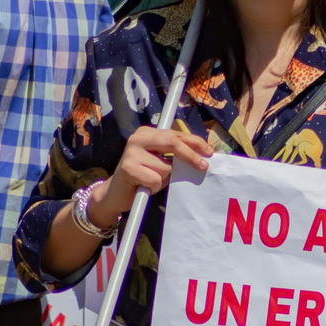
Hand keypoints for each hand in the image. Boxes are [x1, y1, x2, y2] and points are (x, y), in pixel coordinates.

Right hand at [86, 127, 211, 227]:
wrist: (115, 193)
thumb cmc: (142, 177)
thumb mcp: (160, 162)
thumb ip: (175, 155)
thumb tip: (202, 155)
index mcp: (148, 132)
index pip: (176, 134)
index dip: (195, 143)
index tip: (209, 152)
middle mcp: (138, 137)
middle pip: (173, 143)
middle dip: (191, 156)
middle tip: (203, 166)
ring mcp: (131, 151)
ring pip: (166, 167)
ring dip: (164, 179)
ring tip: (152, 180)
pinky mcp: (128, 167)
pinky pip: (156, 179)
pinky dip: (154, 187)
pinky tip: (144, 186)